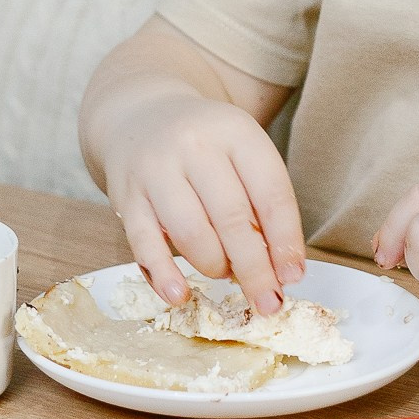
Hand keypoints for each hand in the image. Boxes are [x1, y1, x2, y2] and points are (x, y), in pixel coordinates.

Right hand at [96, 86, 304, 316]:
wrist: (140, 116)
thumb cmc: (204, 146)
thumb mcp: (241, 152)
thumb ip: (261, 200)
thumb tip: (280, 267)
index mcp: (236, 131)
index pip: (270, 191)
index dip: (285, 240)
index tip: (293, 276)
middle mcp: (195, 146)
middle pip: (233, 218)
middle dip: (255, 269)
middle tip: (268, 301)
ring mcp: (156, 170)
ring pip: (192, 234)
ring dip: (215, 267)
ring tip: (224, 273)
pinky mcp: (126, 195)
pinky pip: (144, 244)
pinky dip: (164, 275)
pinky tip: (180, 295)